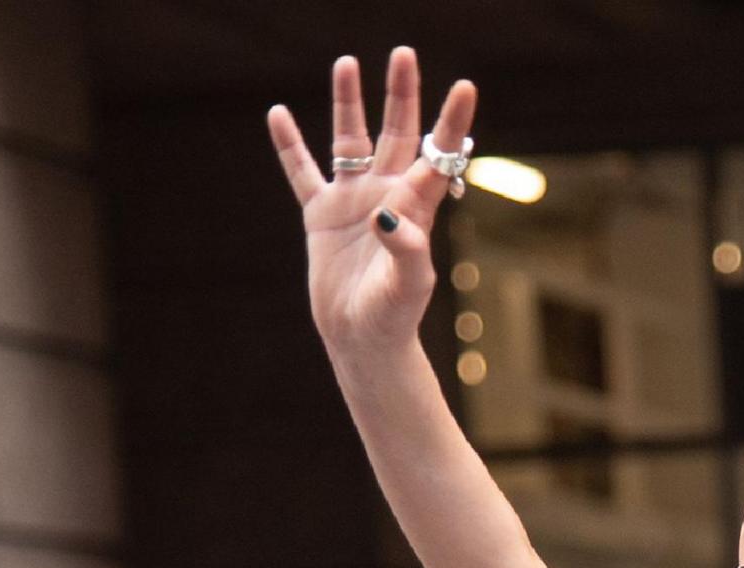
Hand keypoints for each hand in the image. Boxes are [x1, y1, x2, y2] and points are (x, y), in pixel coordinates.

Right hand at [270, 50, 478, 356]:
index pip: (438, 155)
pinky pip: (303, 172)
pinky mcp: (321, 215)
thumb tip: (389, 216)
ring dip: (348, 102)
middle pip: (397, 132)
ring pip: (350, 140)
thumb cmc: (394, 315)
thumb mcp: (408, 284)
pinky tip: (278, 113)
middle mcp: (388, 194)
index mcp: (416, 207)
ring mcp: (354, 201)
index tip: (465, 86)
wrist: (362, 338)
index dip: (451, 121)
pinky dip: (290, 145)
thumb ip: (406, 248)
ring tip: (346, 62)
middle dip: (401, 94)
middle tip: (403, 53)